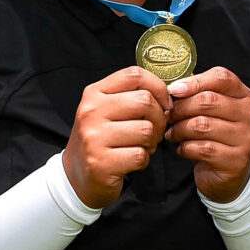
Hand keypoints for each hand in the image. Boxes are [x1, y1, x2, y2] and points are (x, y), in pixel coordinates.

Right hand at [64, 67, 170, 208]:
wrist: (76, 175)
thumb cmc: (100, 139)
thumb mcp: (106, 110)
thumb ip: (131, 95)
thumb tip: (173, 88)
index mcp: (94, 93)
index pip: (134, 75)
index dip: (158, 87)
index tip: (164, 102)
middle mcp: (91, 112)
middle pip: (145, 101)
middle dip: (159, 118)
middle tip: (154, 130)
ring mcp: (94, 137)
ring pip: (146, 130)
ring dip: (152, 142)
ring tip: (141, 146)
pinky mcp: (101, 162)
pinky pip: (140, 155)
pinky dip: (143, 160)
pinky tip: (132, 160)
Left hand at [164, 67, 249, 202]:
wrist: (230, 174)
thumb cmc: (216, 136)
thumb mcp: (210, 111)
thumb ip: (196, 92)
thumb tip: (172, 78)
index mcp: (244, 95)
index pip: (221, 77)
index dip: (194, 81)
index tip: (173, 89)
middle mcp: (249, 114)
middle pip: (207, 101)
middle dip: (180, 108)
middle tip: (168, 116)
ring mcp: (246, 138)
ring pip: (202, 125)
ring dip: (179, 129)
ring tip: (172, 133)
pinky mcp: (236, 160)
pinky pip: (202, 148)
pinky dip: (185, 148)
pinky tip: (182, 149)